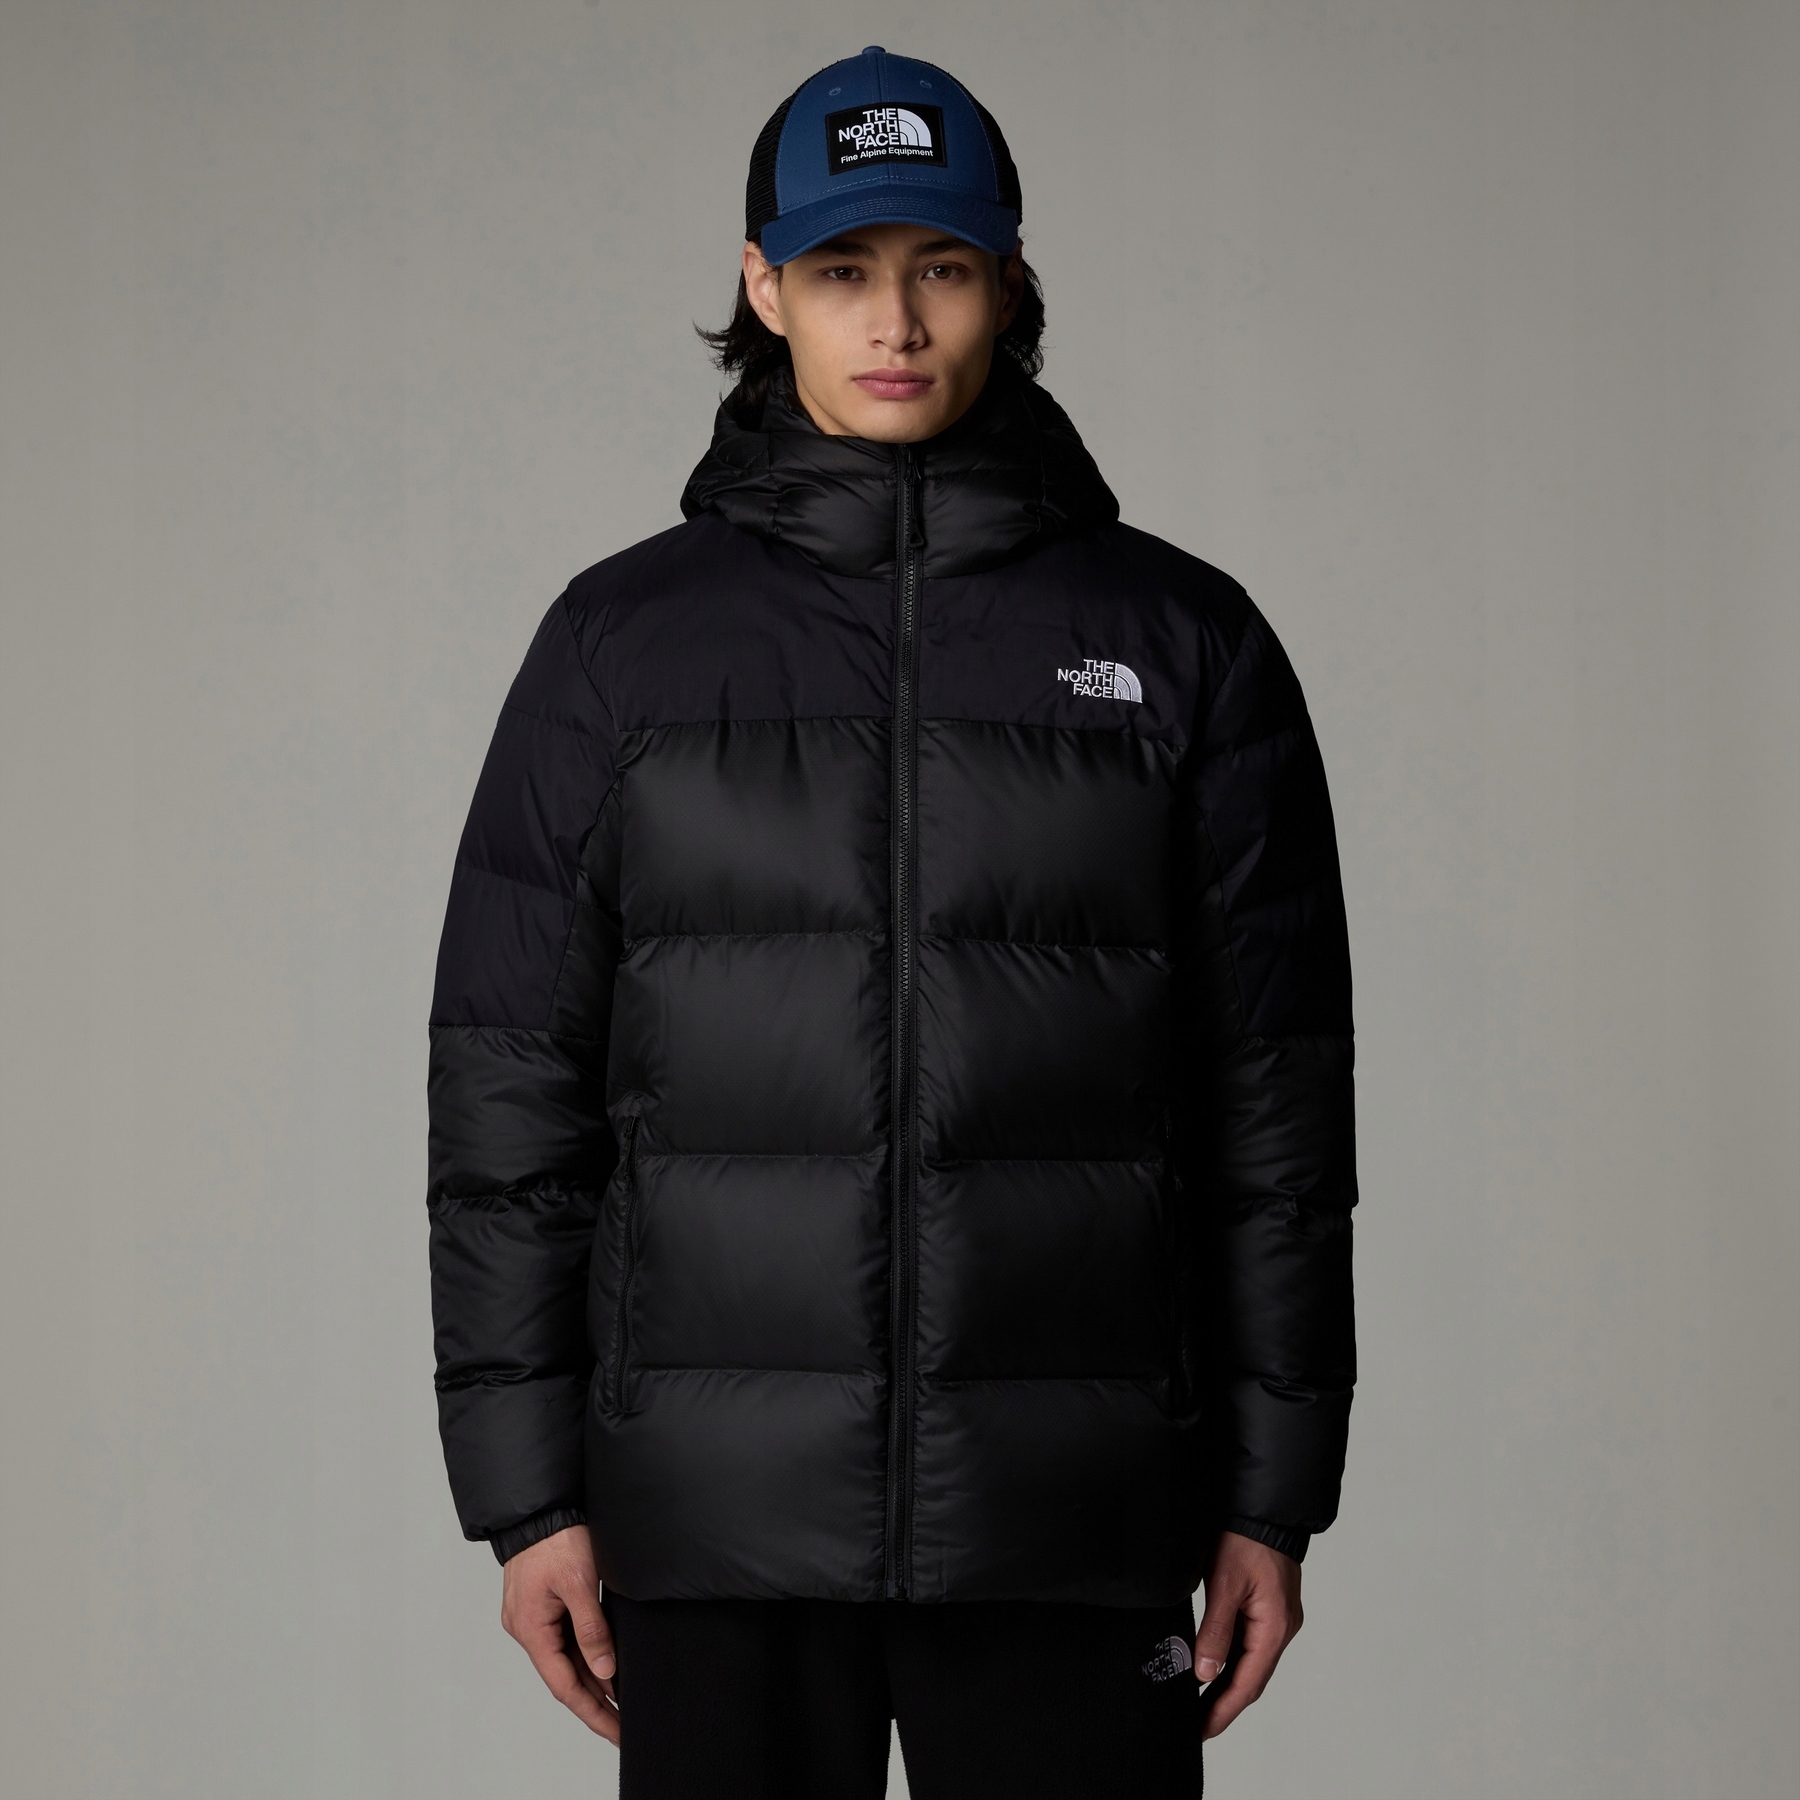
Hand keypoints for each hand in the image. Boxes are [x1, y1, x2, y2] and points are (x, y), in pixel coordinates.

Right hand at [500, 1524, 619, 1742]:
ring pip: (566, 1659)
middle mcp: (527, 1628)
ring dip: (592, 1680)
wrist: (541, 1506)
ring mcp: (533, 1617)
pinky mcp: (542, 1605)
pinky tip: (605, 1667)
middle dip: (595, 1703)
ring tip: (621, 1703)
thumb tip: (606, 1671)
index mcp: (531, 1628)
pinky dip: (585, 1655)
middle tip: (624, 1726)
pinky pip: (565, 1639)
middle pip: (565, 1677)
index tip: (616, 1730)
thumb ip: (592, 1629)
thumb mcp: (580, 1583)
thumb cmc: (557, 1538)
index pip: (564, 1686)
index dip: (592, 1712)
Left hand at [1193, 1529, 1302, 1738]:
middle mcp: (1281, 1629)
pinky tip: (1214, 1667)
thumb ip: (1215, 1631)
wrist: (1264, 1509)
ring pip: (1251, 1662)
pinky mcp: (1269, 1608)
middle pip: (1252, 1679)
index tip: (1203, 1730)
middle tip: (1198, 1726)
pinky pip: (1251, 1644)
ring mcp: (1277, 1619)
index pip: (1247, 1683)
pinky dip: (1233, 1660)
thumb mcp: (1224, 1585)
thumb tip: (1204, 1672)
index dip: (1223, 1710)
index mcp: (1275, 1628)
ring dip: (1228, 1684)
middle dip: (1225, 1704)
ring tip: (1201, 1704)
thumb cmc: (1245, 1540)